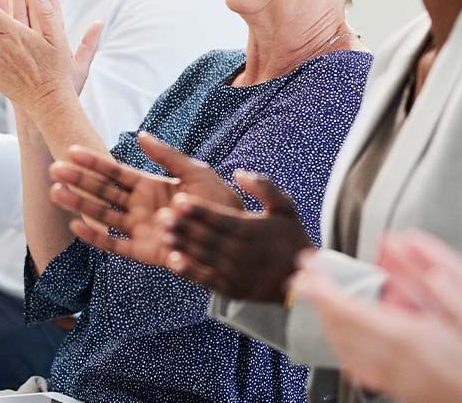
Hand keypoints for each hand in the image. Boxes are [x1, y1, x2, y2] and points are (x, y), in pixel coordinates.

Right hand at [48, 132, 242, 266]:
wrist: (233, 235)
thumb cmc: (218, 200)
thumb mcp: (195, 172)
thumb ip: (167, 156)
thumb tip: (140, 135)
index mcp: (150, 184)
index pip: (115, 172)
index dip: (93, 162)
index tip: (71, 151)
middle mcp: (140, 206)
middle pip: (102, 191)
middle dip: (78, 181)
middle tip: (54, 170)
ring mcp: (139, 228)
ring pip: (103, 214)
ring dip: (80, 204)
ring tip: (56, 192)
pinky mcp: (144, 251)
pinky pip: (115, 244)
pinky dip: (96, 237)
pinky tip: (76, 226)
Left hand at [164, 172, 312, 301]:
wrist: (299, 280)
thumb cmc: (291, 239)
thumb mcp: (286, 207)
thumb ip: (265, 187)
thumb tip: (239, 173)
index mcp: (252, 230)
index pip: (220, 219)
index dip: (199, 210)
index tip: (179, 199)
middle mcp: (241, 252)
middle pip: (206, 237)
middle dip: (183, 226)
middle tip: (161, 215)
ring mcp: (234, 272)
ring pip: (201, 256)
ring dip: (180, 245)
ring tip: (162, 233)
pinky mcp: (229, 288)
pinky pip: (204, 279)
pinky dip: (187, 270)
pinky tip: (172, 260)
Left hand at [291, 236, 461, 402]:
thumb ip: (456, 290)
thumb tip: (426, 262)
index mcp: (417, 341)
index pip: (355, 311)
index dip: (325, 289)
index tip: (306, 270)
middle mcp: (402, 365)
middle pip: (343, 332)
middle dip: (319, 302)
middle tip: (303, 279)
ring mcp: (402, 384)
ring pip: (349, 354)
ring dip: (329, 326)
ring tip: (320, 305)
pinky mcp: (409, 395)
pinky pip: (365, 372)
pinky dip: (348, 352)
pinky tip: (349, 347)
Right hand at [377, 233, 461, 392]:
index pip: (456, 272)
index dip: (432, 253)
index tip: (409, 237)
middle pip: (432, 286)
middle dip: (406, 266)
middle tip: (383, 249)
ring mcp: (460, 336)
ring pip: (423, 311)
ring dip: (400, 293)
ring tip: (379, 278)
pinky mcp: (452, 354)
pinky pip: (423, 337)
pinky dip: (404, 325)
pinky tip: (387, 318)